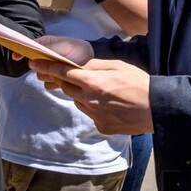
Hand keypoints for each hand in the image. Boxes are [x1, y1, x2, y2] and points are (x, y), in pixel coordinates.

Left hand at [30, 57, 152, 134]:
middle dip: (65, 80)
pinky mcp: (101, 127)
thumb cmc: (138, 82)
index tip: (33, 63)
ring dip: (81, 94)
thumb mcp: (116, 65)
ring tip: (100, 90)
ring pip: (78, 102)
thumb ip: (93, 65)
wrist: (157, 108)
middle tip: (69, 75)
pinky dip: (93, 107)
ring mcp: (94, 115)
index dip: (46, 67)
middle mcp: (89, 100)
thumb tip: (75, 64)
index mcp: (92, 82)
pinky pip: (90, 114)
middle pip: (67, 88)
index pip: (62, 73)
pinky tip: (109, 104)